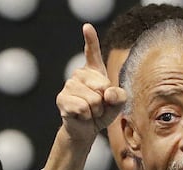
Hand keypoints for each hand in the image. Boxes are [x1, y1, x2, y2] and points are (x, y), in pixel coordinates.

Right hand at [56, 23, 126, 141]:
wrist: (87, 129)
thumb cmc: (103, 112)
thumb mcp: (118, 103)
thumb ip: (120, 96)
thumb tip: (107, 93)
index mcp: (94, 71)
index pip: (92, 52)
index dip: (90, 39)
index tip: (87, 27)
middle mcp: (79, 74)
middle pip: (103, 86)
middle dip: (105, 101)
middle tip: (98, 107)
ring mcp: (69, 85)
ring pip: (93, 99)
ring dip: (96, 111)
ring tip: (90, 111)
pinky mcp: (62, 98)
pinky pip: (83, 108)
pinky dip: (87, 116)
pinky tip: (82, 116)